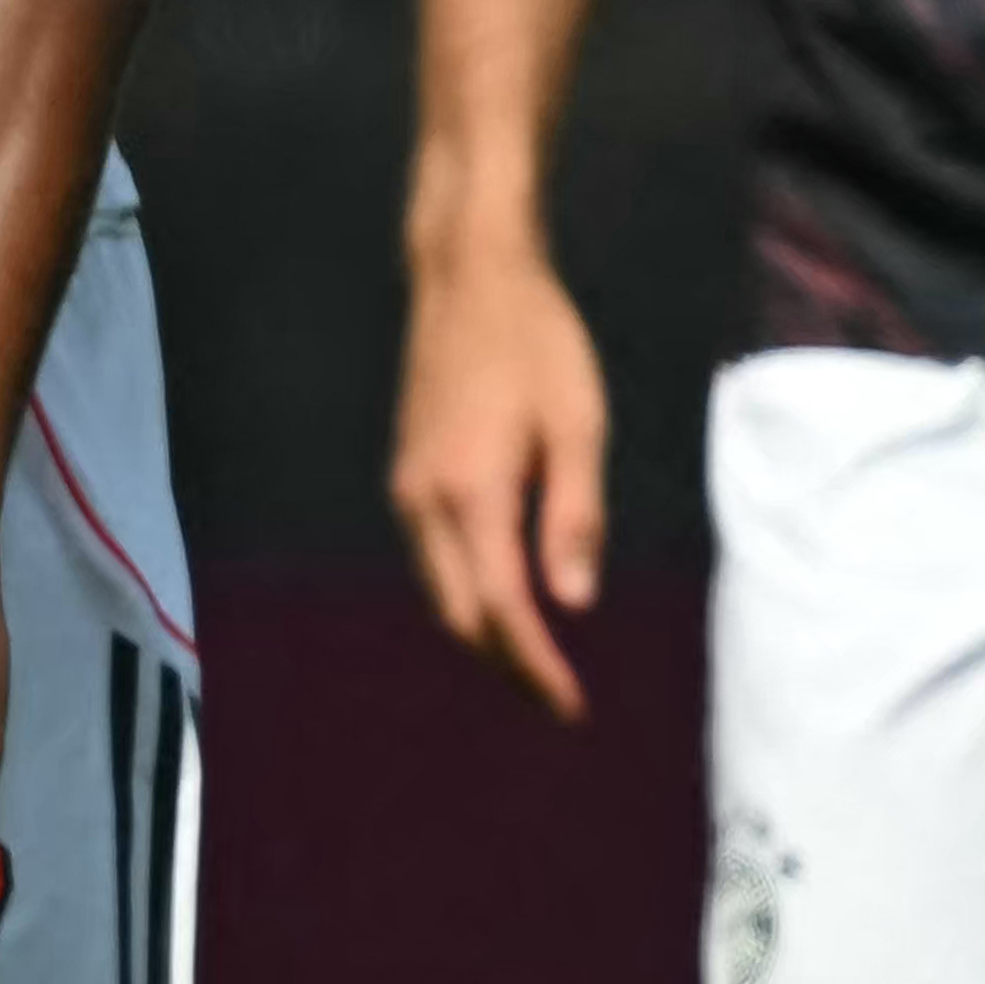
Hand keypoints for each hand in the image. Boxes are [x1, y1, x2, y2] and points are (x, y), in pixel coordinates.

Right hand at [387, 233, 607, 721]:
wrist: (467, 276)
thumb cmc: (537, 342)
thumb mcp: (578, 426)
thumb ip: (574, 517)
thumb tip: (574, 604)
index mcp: (471, 493)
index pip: (502, 610)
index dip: (536, 668)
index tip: (572, 707)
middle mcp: (424, 502)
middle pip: (460, 616)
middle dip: (508, 665)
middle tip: (559, 698)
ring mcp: (407, 489)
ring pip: (439, 593)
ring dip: (485, 635)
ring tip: (538, 662)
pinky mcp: (407, 475)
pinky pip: (432, 560)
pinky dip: (467, 596)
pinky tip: (505, 599)